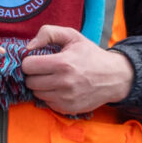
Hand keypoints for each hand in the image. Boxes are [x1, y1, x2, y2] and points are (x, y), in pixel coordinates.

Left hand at [18, 26, 135, 116]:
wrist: (114, 77)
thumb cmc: (90, 55)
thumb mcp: (72, 36)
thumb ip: (48, 33)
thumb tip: (29, 47)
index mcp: (63, 63)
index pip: (28, 66)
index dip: (30, 61)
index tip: (37, 59)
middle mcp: (64, 83)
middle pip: (30, 82)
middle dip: (34, 74)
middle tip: (45, 69)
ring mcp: (66, 98)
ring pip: (37, 93)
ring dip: (41, 86)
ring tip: (53, 78)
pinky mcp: (68, 109)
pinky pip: (47, 103)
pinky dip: (49, 96)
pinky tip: (60, 88)